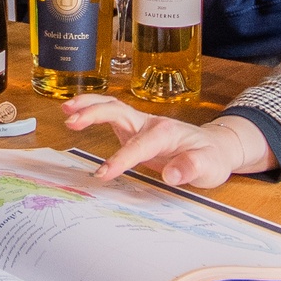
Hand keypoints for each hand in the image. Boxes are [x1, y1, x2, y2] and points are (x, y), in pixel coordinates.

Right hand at [62, 95, 270, 188]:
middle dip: (94, 114)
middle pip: (118, 111)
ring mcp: (140, 125)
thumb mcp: (209, 167)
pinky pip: (110, 116)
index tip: (103, 173)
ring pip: (111, 107)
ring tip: (66, 108)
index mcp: (165, 133)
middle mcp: (150, 124)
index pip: (138, 145)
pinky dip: (92, 111)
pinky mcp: (134, 130)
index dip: (120, 158)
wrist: (215, 147)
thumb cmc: (211, 157)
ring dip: (88, 105)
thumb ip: (191, 168)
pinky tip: (76, 114)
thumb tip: (171, 175)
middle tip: (71, 120)